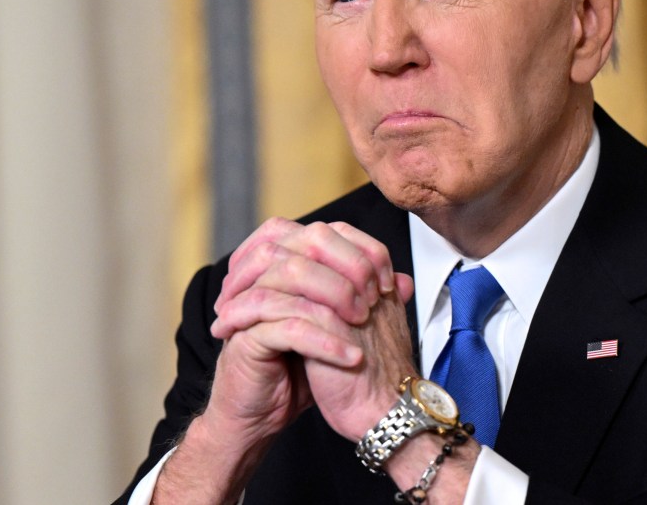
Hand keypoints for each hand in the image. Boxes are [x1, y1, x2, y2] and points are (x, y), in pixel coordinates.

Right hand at [155, 218, 401, 502]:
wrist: (261, 414)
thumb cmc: (297, 370)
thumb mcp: (337, 329)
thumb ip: (365, 301)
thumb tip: (403, 281)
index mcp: (283, 268)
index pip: (320, 232)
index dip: (359, 250)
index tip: (387, 282)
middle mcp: (262, 278)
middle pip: (303, 243)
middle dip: (347, 266)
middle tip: (375, 298)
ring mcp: (248, 303)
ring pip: (290, 276)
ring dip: (334, 295)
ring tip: (363, 321)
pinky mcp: (242, 336)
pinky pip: (283, 327)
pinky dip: (322, 340)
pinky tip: (349, 356)